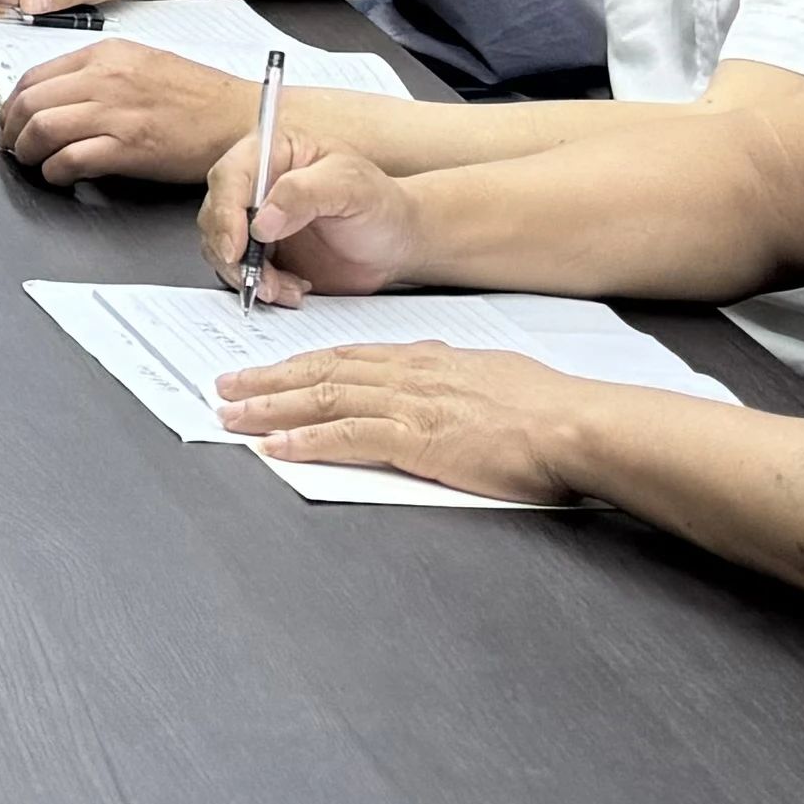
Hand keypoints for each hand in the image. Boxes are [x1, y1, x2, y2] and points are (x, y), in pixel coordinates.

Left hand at [0, 40, 267, 189]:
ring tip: (32, 161)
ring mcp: (117, 112)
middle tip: (12, 145)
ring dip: (27, 151)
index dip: (11, 104)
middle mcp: (106, 79)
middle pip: (31, 102)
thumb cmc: (199, 96)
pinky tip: (59, 175)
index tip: (10, 120)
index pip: (35, 75)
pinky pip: (71, 159)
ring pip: (43, 128)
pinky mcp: (130, 147)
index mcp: (107, 55)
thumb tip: (57, 94)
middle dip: (11, 129)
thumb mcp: (142, 64)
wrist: (242, 119)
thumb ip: (98, 73)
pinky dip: (55, 171)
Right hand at [193, 141, 420, 296]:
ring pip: (221, 247)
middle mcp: (257, 184)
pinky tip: (292, 289)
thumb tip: (262, 218)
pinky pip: (242, 273)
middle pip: (216, 214)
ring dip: (247, 275)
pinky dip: (262, 288)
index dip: (226, 212)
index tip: (236, 246)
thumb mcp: (352, 188)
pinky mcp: (262, 253)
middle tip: (258, 279)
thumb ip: (305, 194)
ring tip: (283, 288)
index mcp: (273, 152)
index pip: (231, 176)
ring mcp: (256, 220)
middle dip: (231, 252)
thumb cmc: (381, 205)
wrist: (396, 243)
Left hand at [209, 338, 589, 500]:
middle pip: (322, 370)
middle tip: (226, 387)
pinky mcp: (419, 438)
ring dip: (271, 408)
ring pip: (324, 398)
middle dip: (268, 380)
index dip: (302, 364)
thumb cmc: (551, 410)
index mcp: (428, 360)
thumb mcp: (494, 376)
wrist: (577, 425)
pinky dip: (305, 440)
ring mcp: (412, 404)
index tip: (270, 371)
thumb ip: (457, 377)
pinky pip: (347, 435)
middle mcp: (411, 374)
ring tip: (233, 416)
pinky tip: (275, 447)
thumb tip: (441, 382)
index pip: (349, 356)